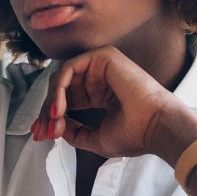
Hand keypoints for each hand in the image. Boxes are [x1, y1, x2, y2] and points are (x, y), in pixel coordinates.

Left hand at [34, 46, 196, 160]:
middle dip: (46, 111)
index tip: (40, 136)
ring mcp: (102, 66)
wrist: (155, 128)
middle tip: (41, 131)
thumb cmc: (134, 135)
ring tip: (52, 120)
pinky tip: (59, 108)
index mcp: (100, 95)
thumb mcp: (95, 138)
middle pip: (61, 89)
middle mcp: (100, 79)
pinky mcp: (103, 57)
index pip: (67, 101)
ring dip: (51, 101)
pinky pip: (69, 68)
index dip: (50, 118)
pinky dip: (59, 88)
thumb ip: (74, 132)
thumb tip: (55, 126)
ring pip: (62, 78)